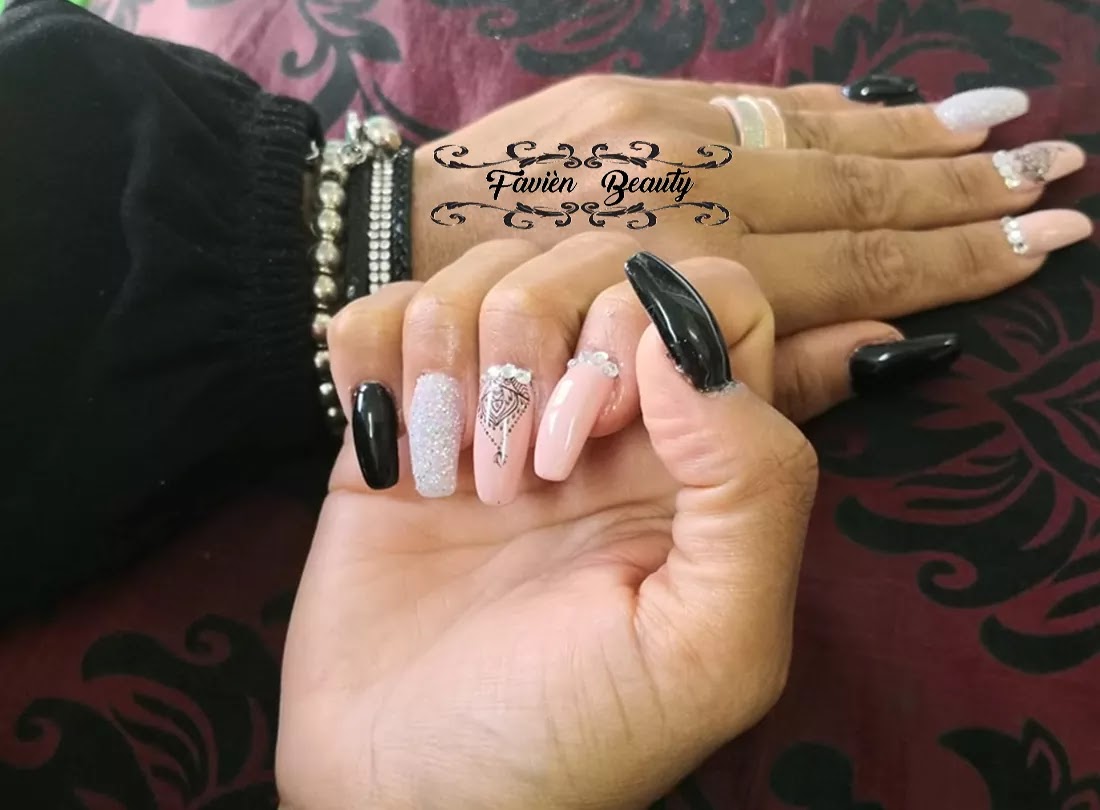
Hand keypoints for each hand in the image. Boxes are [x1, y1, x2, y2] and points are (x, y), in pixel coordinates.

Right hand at [276, 235, 950, 808]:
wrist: (404, 796)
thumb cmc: (567, 739)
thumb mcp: (710, 645)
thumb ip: (754, 486)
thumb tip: (680, 340)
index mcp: (694, 455)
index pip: (714, 294)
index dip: (654, 326)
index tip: (597, 428)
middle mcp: (601, 416)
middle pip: (592, 260)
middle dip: (545, 343)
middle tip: (523, 473)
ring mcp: (492, 410)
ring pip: (488, 272)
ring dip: (458, 362)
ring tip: (455, 480)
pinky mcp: (397, 420)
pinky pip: (384, 311)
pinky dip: (379, 359)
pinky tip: (393, 450)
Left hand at [411, 76, 1091, 335]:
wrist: (390, 252)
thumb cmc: (495, 351)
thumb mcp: (612, 385)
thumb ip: (749, 368)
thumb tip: (883, 350)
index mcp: (694, 273)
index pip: (859, 262)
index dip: (960, 258)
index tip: (1049, 238)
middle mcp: (691, 188)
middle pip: (853, 188)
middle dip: (960, 185)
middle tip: (1059, 163)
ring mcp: (657, 129)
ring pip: (813, 134)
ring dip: (908, 135)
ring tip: (994, 126)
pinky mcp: (621, 96)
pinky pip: (751, 101)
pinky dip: (823, 108)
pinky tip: (877, 106)